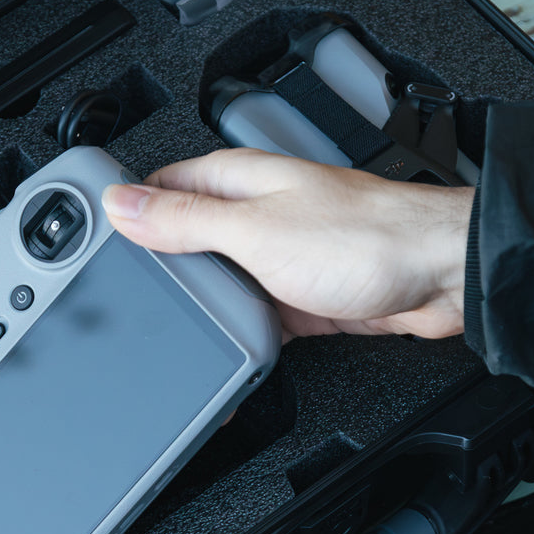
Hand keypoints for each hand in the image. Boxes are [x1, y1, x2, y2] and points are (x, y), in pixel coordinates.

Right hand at [102, 148, 473, 338]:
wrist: (442, 278)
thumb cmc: (369, 238)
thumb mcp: (255, 230)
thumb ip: (186, 220)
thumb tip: (123, 203)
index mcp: (240, 180)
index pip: (162, 184)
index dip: (126, 208)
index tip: (91, 237)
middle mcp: (260, 212)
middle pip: (189, 237)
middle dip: (161, 266)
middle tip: (125, 300)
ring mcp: (283, 255)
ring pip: (224, 282)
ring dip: (206, 306)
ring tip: (173, 334)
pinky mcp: (307, 297)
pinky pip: (259, 317)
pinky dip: (243, 336)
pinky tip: (229, 354)